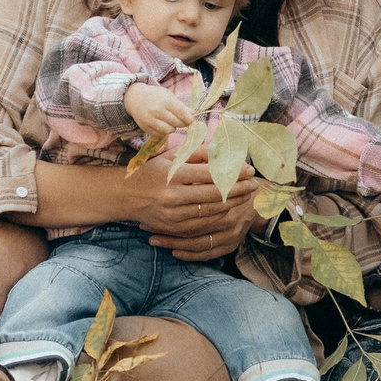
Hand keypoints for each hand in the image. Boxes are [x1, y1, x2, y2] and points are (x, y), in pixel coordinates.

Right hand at [125, 81, 193, 138]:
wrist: (134, 98)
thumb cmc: (155, 96)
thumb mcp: (168, 96)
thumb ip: (181, 106)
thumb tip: (195, 114)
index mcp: (164, 100)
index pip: (181, 112)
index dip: (189, 118)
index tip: (191, 120)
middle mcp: (156, 110)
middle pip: (176, 123)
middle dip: (182, 123)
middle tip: (181, 120)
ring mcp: (149, 119)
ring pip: (168, 131)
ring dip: (172, 128)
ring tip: (171, 122)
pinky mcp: (144, 127)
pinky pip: (159, 134)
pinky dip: (163, 132)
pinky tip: (162, 124)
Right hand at [136, 146, 259, 260]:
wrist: (126, 196)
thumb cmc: (151, 171)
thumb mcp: (171, 157)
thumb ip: (197, 153)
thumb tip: (225, 152)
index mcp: (173, 175)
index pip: (210, 174)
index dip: (233, 172)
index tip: (248, 169)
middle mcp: (173, 197)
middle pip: (215, 194)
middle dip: (239, 188)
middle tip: (254, 183)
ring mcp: (174, 215)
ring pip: (212, 211)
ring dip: (233, 202)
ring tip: (246, 194)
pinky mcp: (174, 228)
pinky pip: (204, 224)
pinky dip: (219, 215)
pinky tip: (229, 207)